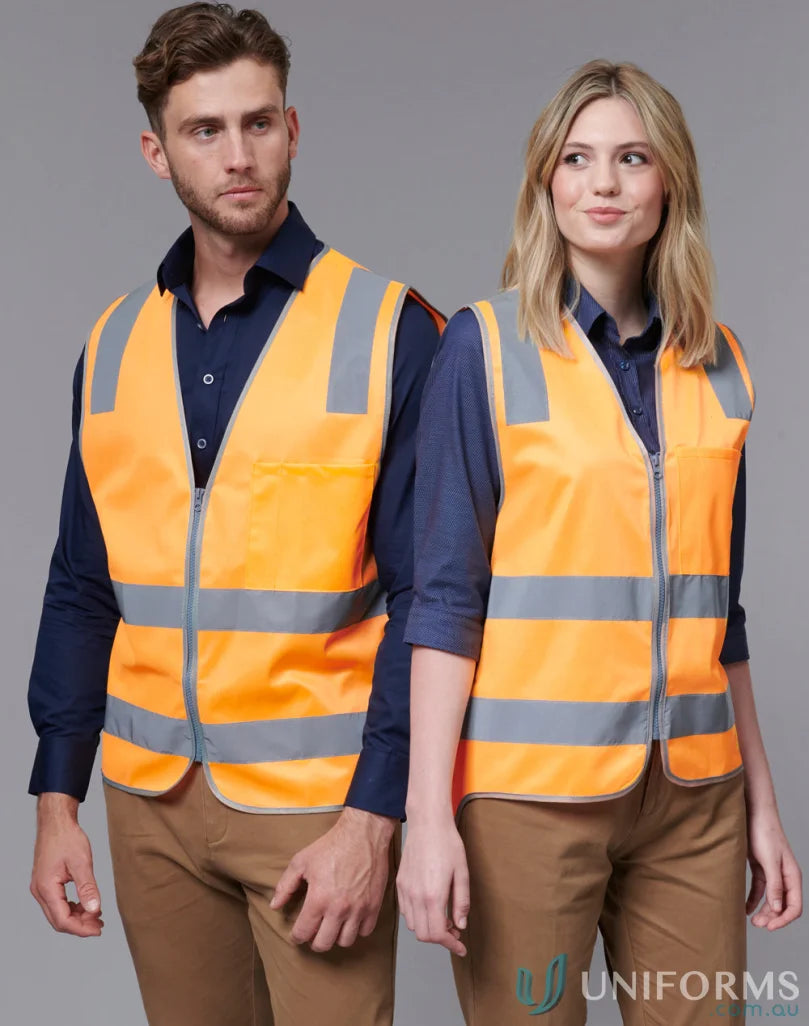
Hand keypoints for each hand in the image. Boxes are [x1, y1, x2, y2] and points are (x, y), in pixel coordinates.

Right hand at [30, 793, 103, 937]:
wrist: (56, 822)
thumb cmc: (67, 838)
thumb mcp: (81, 862)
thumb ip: (88, 888)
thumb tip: (94, 909)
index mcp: (46, 888)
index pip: (62, 920)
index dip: (81, 928)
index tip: (98, 929)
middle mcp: (40, 891)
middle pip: (58, 920)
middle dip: (80, 926)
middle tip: (100, 926)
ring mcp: (41, 888)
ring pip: (57, 913)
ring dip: (76, 917)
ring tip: (96, 916)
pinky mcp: (45, 883)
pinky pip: (57, 903)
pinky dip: (72, 907)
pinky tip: (86, 904)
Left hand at [270, 806, 395, 951]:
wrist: (362, 834)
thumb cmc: (332, 846)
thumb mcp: (301, 861)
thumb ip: (286, 885)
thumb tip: (275, 906)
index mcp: (318, 899)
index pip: (303, 933)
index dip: (296, 936)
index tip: (297, 934)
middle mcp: (339, 909)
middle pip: (323, 944)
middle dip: (314, 941)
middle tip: (313, 932)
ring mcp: (359, 909)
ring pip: (345, 941)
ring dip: (336, 937)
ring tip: (332, 926)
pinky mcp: (374, 905)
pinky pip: (365, 931)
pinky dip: (357, 929)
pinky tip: (350, 919)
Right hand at [397, 816, 468, 956]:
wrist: (427, 823)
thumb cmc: (447, 844)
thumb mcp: (462, 873)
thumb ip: (461, 902)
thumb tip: (461, 925)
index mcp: (432, 896)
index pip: (437, 934)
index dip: (451, 945)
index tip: (461, 947)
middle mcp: (415, 896)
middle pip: (423, 934)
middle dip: (440, 939)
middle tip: (455, 932)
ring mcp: (405, 890)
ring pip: (413, 925)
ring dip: (428, 928)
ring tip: (444, 918)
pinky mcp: (400, 882)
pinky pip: (406, 911)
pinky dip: (418, 917)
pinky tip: (430, 906)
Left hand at [746, 804, 801, 930]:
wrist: (753, 814)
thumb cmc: (764, 833)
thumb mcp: (770, 861)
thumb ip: (775, 885)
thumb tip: (778, 908)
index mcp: (792, 876)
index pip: (794, 906)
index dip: (784, 919)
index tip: (770, 927)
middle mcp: (784, 877)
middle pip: (782, 905)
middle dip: (772, 917)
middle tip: (758, 925)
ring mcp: (772, 873)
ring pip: (771, 899)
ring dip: (764, 911)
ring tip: (753, 921)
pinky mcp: (760, 868)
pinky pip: (759, 889)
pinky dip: (754, 900)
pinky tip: (746, 908)